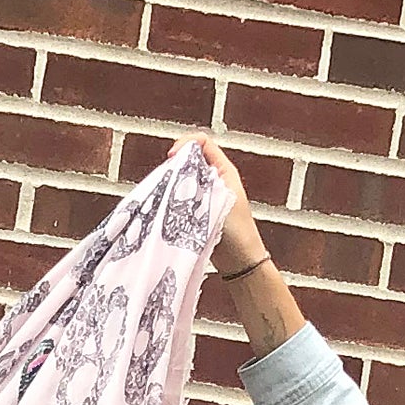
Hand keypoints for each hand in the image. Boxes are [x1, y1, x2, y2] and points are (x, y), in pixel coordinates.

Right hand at [166, 132, 265, 275]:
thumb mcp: (219, 200)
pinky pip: (180, 199)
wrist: (240, 262)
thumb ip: (200, 183)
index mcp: (224, 170)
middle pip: (188, 160)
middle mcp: (214, 179)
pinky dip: (171, 201)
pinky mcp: (197, 212)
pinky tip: (166, 211)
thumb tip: (177, 170)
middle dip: (174, 167)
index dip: (185, 144)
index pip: (202, 142)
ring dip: (171, 186)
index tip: (171, 158)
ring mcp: (205, 195)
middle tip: (164, 182)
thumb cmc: (237, 232)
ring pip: (182, 180)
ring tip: (163, 198)